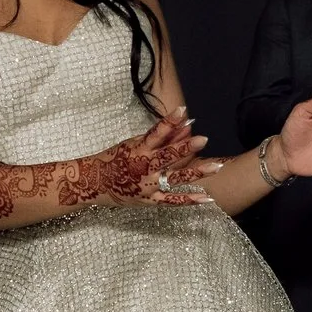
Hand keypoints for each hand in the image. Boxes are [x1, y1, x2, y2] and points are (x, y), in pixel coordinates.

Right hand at [99, 111, 215, 204]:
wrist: (95, 183)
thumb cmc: (116, 159)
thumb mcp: (134, 143)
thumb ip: (161, 136)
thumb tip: (184, 124)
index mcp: (138, 150)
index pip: (155, 133)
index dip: (168, 121)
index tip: (182, 110)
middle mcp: (144, 168)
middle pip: (167, 157)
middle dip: (185, 148)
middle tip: (203, 139)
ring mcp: (148, 186)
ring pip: (175, 179)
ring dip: (196, 172)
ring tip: (216, 166)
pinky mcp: (151, 200)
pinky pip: (172, 201)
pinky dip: (189, 200)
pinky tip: (206, 198)